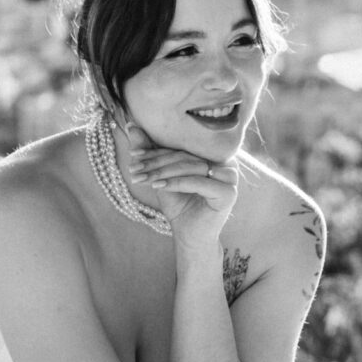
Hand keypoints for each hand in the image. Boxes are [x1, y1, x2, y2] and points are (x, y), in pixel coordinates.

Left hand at [125, 123, 237, 245]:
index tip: (133, 154)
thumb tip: (131, 125)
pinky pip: (198, 182)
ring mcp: (231, 177)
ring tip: (141, 179)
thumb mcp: (161, 175)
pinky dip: (175, 183)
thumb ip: (151, 151)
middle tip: (133, 168)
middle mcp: (226, 161)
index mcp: (213, 152)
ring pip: (190, 167)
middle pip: (186, 155)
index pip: (182, 145)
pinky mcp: (229, 193)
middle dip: (156, 162)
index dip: (156, 149)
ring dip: (162, 172)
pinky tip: (157, 187)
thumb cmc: (179, 204)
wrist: (190, 236)